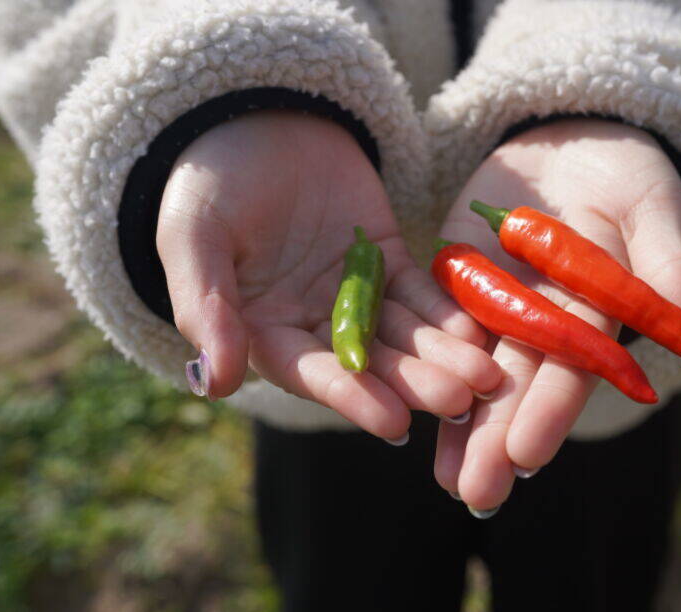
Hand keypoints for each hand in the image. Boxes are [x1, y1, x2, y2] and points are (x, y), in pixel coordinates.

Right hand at [157, 111, 499, 440]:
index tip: (394, 424)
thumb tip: (213, 384)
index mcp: (262, 331)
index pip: (311, 374)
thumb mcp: (192, 237)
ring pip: (405, 334)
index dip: (352, 397)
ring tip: (488, 377)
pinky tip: (480, 331)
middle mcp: (312, 324)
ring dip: (445, 357)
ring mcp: (354, 294)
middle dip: (416, 383)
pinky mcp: (387, 260)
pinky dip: (450, 311)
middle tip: (462, 400)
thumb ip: (204, 308)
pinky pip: (423, 292)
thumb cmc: (207, 180)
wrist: (254, 117)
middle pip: (371, 362)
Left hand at [435, 119, 680, 510]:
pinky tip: (408, 410)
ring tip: (447, 482)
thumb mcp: (650, 210)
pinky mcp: (463, 280)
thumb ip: (671, 271)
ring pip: (480, 372)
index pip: (575, 367)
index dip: (552, 408)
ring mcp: (503, 304)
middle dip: (499, 439)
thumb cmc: (625, 173)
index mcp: (597, 310)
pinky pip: (443, 331)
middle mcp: (549, 320)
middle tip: (477, 496)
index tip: (528, 455)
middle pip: (522, 383)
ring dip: (461, 426)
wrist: (571, 141)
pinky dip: (428, 370)